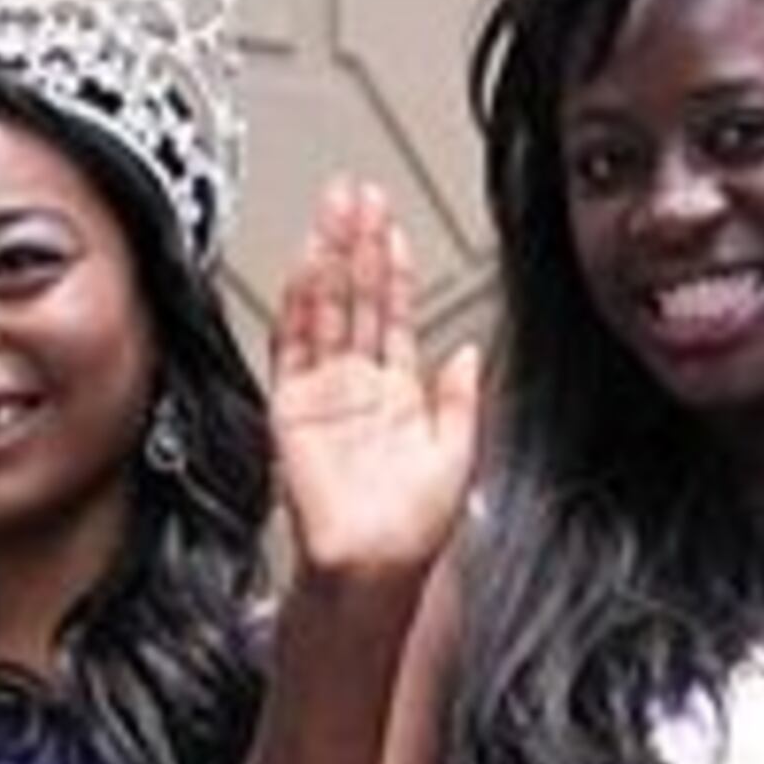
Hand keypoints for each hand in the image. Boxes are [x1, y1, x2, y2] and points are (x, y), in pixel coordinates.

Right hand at [271, 179, 484, 588]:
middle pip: (356, 300)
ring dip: (328, 262)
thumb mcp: (460, 455)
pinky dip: (299, 306)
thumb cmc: (412, 531)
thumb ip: (463, 400)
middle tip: (357, 195)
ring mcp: (323, 394)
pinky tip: (306, 268)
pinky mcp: (292, 409)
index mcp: (398, 396)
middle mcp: (358, 387)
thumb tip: (470, 352)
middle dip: (357, 246)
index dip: (393, 268)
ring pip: (325, 312)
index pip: (394, 315)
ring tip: (332, 213)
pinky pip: (294, 347)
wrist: (373, 569)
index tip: (392, 225)